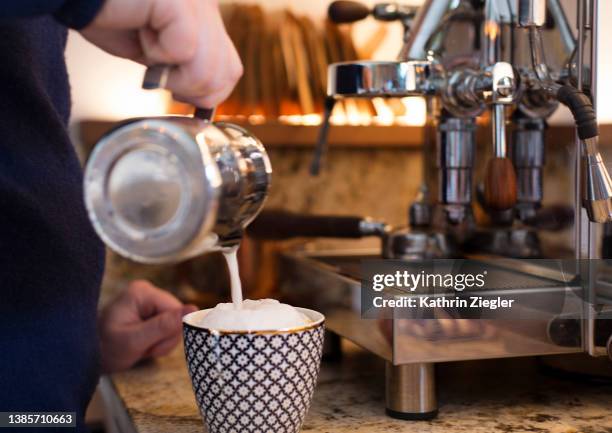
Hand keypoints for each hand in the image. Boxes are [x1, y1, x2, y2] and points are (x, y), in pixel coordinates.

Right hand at [80, 0, 242, 107]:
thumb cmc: (109, 17)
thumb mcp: (159, 55)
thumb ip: (188, 70)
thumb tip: (203, 100)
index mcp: (208, 17)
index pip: (232, 71)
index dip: (205, 91)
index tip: (172, 85)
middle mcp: (208, 6)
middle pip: (226, 75)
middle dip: (188, 87)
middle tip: (157, 69)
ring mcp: (198, 3)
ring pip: (209, 69)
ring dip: (171, 73)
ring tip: (148, 47)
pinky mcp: (180, 2)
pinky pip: (185, 50)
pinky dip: (157, 53)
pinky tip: (141, 29)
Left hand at [98, 280, 197, 373]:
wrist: (87, 356)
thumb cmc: (105, 349)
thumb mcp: (134, 341)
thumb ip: (164, 326)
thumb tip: (194, 309)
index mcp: (142, 292)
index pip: (176, 310)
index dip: (169, 332)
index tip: (149, 345)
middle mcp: (147, 291)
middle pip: (177, 316)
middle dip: (165, 338)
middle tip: (144, 348)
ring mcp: (149, 301)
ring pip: (175, 324)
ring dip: (162, 342)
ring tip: (141, 347)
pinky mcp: (151, 311)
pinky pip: (169, 327)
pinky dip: (159, 341)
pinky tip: (143, 344)